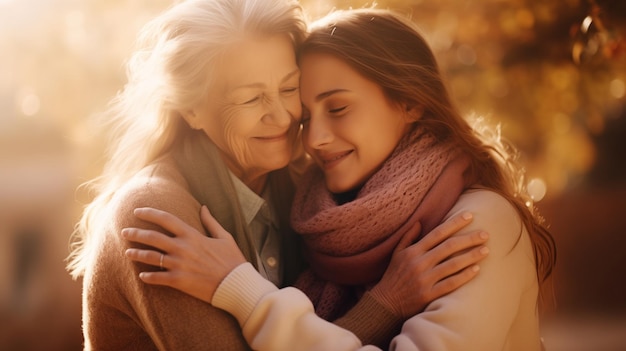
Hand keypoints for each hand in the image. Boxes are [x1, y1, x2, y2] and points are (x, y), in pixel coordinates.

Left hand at [123, 205, 246, 302]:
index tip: (137, 211)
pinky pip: (157, 278)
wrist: (236, 284)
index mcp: (192, 235)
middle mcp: (182, 248)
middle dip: (135, 233)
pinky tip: (141, 276)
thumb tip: (203, 207)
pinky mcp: (179, 281)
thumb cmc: (232, 260)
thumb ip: (211, 222)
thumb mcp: (224, 237)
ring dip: (136, 254)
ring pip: (150, 257)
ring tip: (127, 252)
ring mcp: (179, 265)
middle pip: (152, 237)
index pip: (166, 219)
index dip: (149, 213)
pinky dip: (147, 277)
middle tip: (124, 232)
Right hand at [369, 212, 488, 317]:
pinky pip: (451, 284)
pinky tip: (477, 269)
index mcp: (413, 251)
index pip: (437, 233)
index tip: (470, 216)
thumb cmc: (393, 276)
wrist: (386, 303)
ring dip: (471, 256)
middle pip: (449, 247)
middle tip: (486, 234)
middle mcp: (420, 263)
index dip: (454, 223)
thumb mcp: (397, 253)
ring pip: (453, 265)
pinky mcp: (429, 294)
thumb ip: (408, 237)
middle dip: (469, 239)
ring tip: (486, 250)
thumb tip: (420, 222)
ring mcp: (425, 279)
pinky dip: (464, 276)